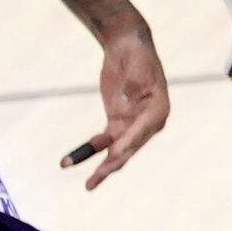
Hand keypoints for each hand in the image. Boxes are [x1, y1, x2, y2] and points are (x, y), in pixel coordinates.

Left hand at [63, 26, 169, 188]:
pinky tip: (71, 161)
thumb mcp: (137, 65)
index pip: (143, 130)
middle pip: (130, 147)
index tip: (115, 153)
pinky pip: (102, 142)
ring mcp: (131, 125)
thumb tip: (125, 102)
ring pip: (115, 152)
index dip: (130, 142)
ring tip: (88, 185)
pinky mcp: (116, 124)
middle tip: (98, 177)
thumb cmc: (136, 53)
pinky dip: (89, 151)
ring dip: (101, 167)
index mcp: (159, 109)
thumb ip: (133, 84)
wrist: (126, 45)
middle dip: (114, 164)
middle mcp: (148, 123)